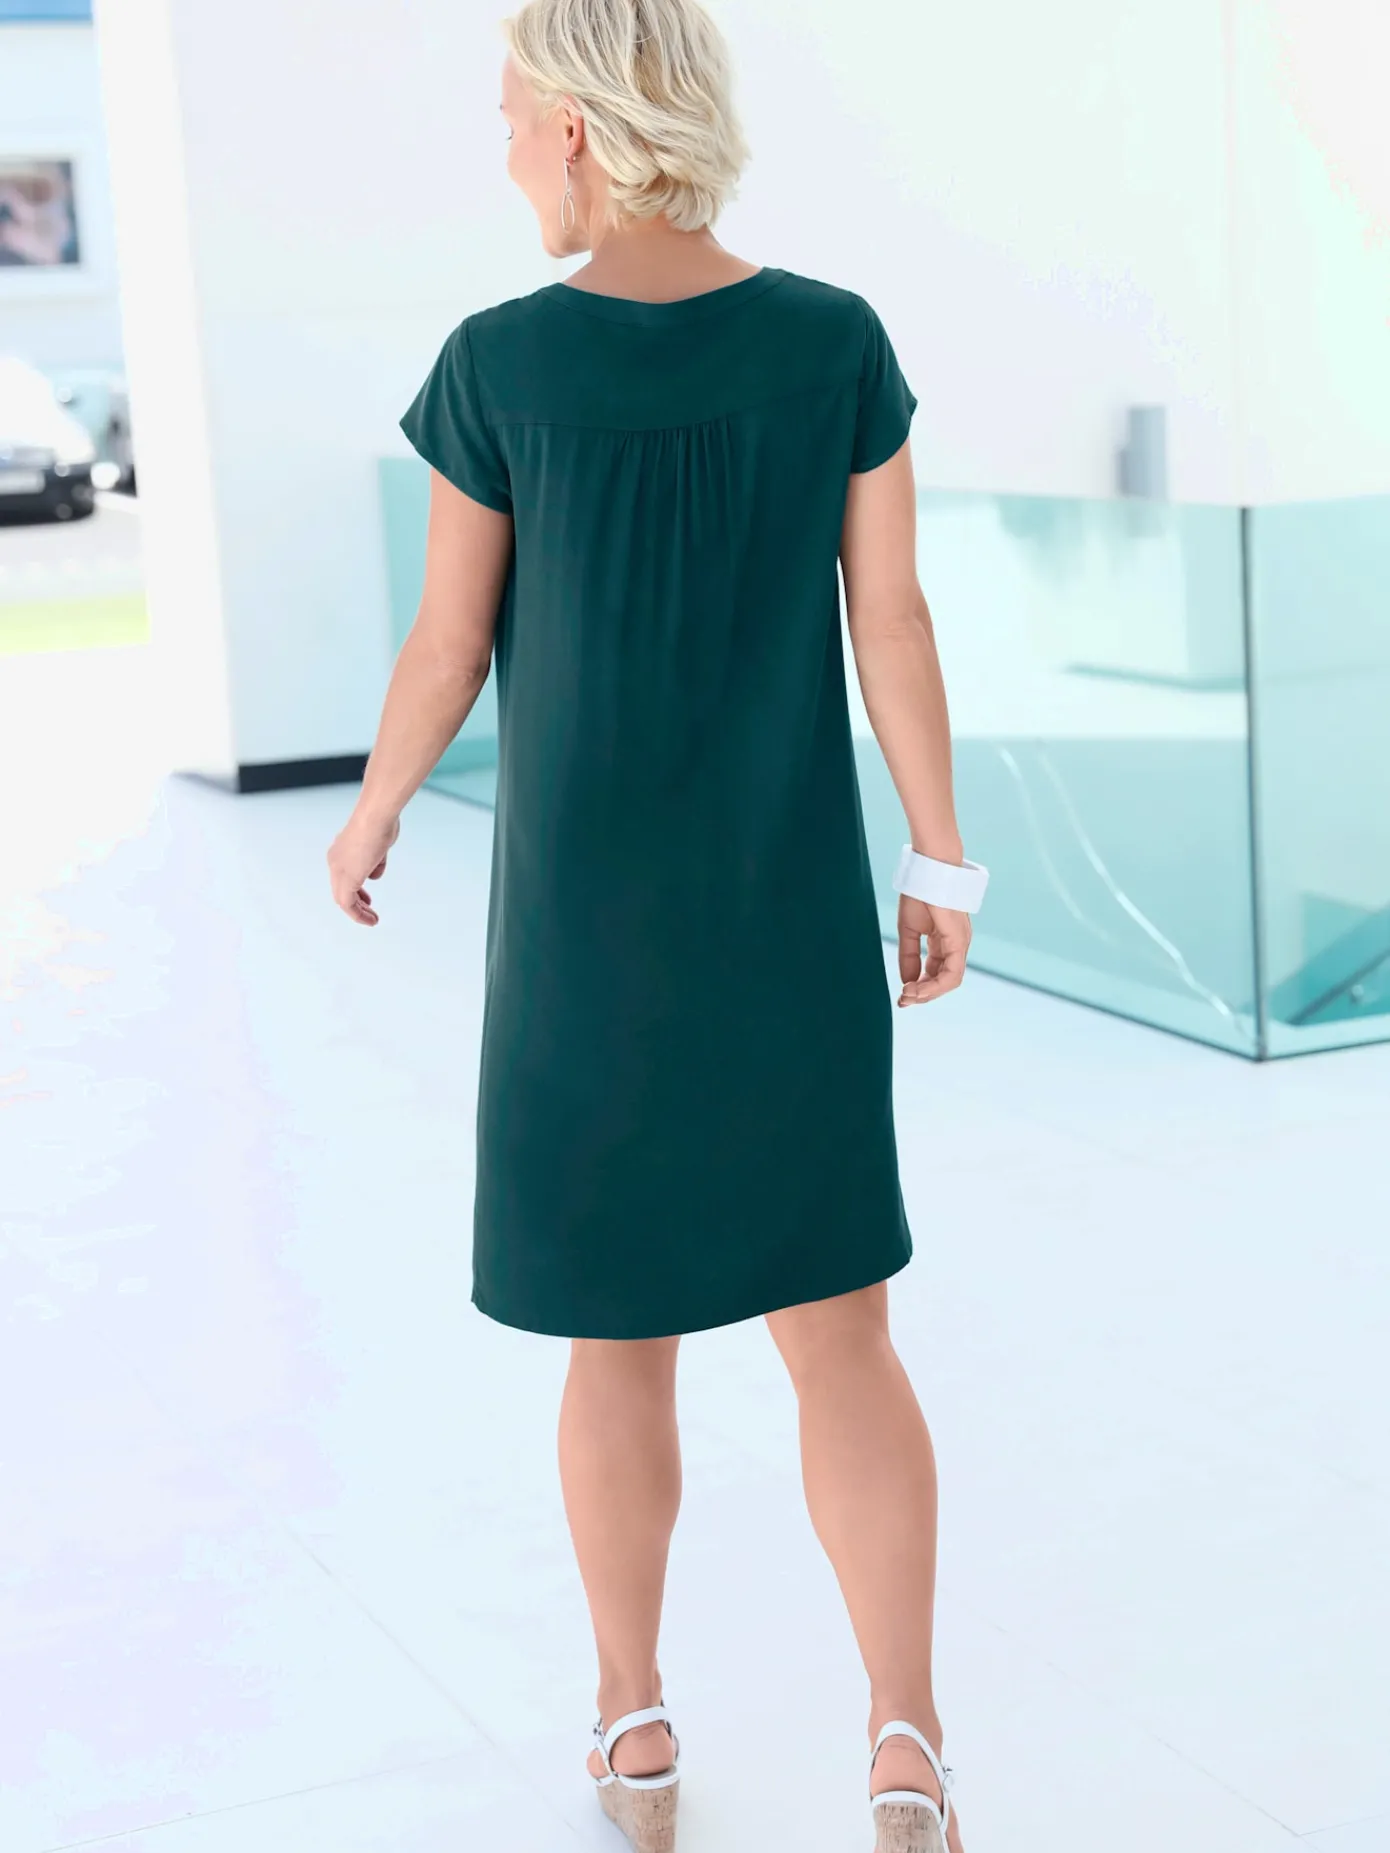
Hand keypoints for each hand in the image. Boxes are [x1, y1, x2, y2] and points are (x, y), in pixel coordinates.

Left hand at [326, 809, 399, 926]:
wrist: (375, 818)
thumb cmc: (380, 823)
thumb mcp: (378, 844)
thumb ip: (376, 860)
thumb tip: (375, 872)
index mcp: (341, 850)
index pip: (344, 875)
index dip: (356, 887)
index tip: (367, 897)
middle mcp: (335, 861)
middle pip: (341, 888)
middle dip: (356, 901)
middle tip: (368, 909)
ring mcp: (339, 870)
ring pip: (343, 899)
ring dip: (358, 911)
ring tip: (371, 920)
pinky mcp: (346, 880)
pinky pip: (348, 904)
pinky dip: (358, 914)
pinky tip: (370, 919)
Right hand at [897, 894, 970, 1005]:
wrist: (929, 871)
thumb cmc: (920, 893)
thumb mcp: (909, 930)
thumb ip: (909, 956)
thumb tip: (907, 981)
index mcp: (944, 942)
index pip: (935, 973)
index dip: (919, 987)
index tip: (900, 996)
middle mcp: (955, 946)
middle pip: (943, 980)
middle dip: (922, 994)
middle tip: (902, 1001)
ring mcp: (959, 944)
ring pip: (949, 982)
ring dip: (927, 994)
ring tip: (907, 996)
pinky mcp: (959, 942)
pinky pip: (951, 974)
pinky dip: (935, 986)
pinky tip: (916, 989)